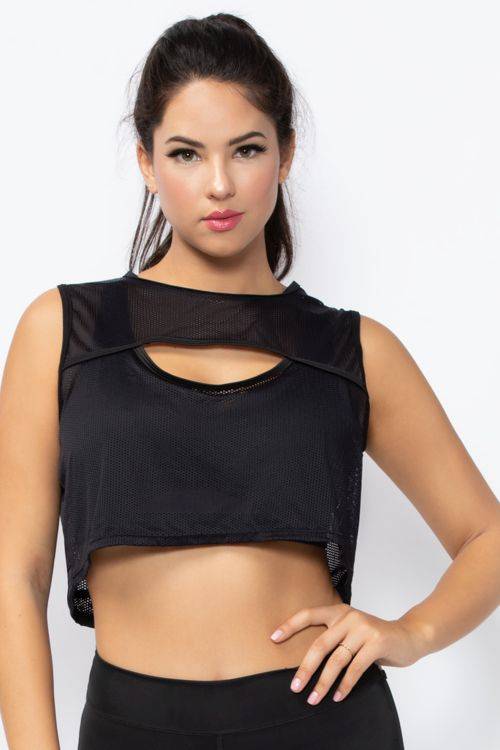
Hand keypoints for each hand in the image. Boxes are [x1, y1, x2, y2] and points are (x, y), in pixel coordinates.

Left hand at [269, 603, 423, 704]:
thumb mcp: (352, 630)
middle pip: (320, 644)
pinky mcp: (376, 642)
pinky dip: (345, 685)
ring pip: (337, 660)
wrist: (409, 635)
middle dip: (305, 668)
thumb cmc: (375, 637)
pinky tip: (337, 697)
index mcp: (339, 611)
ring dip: (324, 682)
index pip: (309, 614)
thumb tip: (307, 661)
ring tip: (314, 699)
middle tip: (295, 687)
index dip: (290, 626)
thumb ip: (335, 637)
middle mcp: (348, 617)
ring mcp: (363, 628)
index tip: (273, 639)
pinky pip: (355, 668)